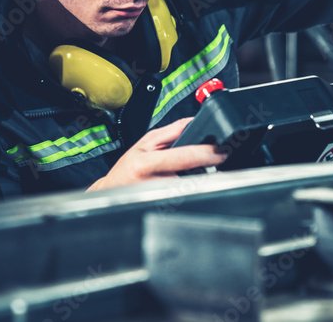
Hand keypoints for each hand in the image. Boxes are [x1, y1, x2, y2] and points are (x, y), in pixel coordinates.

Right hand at [87, 117, 226, 190]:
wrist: (112, 193)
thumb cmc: (127, 169)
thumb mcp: (145, 143)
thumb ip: (170, 132)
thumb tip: (192, 122)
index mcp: (147, 164)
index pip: (183, 158)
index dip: (205, 154)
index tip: (220, 152)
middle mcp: (154, 184)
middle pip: (193, 177)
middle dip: (206, 169)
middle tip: (212, 161)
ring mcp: (161, 200)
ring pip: (192, 189)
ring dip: (198, 180)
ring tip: (187, 174)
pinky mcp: (167, 210)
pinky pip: (187, 198)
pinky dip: (192, 190)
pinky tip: (183, 185)